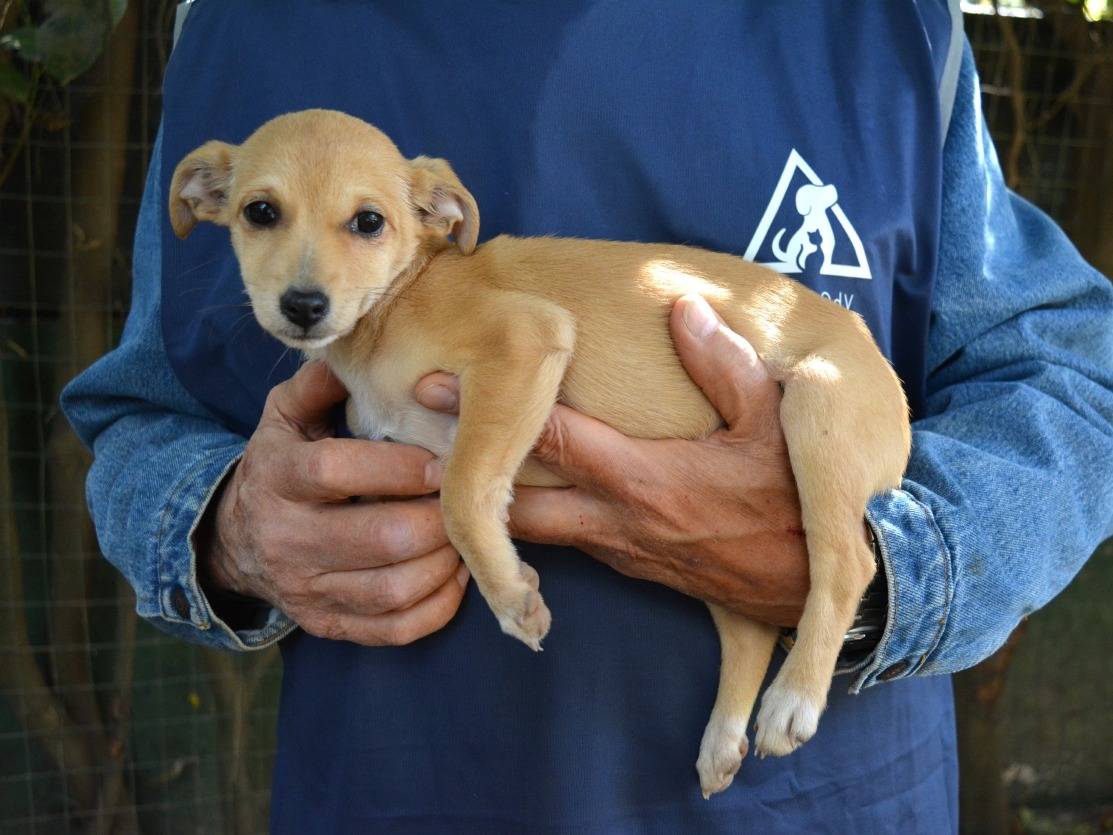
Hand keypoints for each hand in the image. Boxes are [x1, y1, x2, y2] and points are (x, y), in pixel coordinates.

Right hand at [197, 361, 469, 645]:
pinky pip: (392, 629)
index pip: (335, 471)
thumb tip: (362, 345)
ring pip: (391, 589)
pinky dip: (436, 608)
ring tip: (468, 536)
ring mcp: (306, 590)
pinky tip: (455, 576)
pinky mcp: (327, 625)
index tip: (444, 461)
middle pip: (376, 537)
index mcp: (277, 476)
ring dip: (444, 564)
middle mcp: (286, 539)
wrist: (237, 540)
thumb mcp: (287, 415)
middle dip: (436, 519)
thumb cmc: (284, 463)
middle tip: (472, 501)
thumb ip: (322, 383)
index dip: (397, 468)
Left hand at [415, 295, 808, 625]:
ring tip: (435, 474)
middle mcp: (619, 518)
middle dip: (460, 473)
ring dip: (488, 504)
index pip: (549, 438)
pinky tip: (509, 503)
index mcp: (645, 477)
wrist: (814, 586)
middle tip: (403, 439)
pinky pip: (569, 543)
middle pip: (518, 496)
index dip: (485, 412)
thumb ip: (725, 365)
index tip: (432, 384)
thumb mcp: (774, 425)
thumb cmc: (795, 501)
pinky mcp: (632, 569)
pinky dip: (533, 523)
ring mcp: (621, 550)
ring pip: (536, 527)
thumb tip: (684, 309)